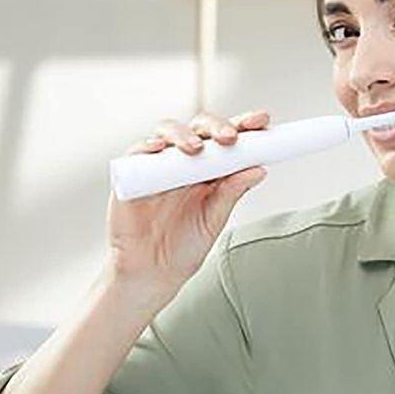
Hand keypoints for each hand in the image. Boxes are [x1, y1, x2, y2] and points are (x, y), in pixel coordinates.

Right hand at [104, 109, 270, 301]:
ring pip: (169, 132)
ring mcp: (159, 165)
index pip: (228, 139)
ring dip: (183, 134)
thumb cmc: (185, 246)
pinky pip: (137, 152)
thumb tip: (259, 168)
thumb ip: (233, 192)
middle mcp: (186, 162)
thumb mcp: (214, 218)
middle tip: (230, 137)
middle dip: (217, 126)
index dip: (244, 125)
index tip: (261, 120)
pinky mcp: (133, 174)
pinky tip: (157, 149)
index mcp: (211, 170)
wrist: (152, 272)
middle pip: (200, 128)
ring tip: (196, 149)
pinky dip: (147, 146)